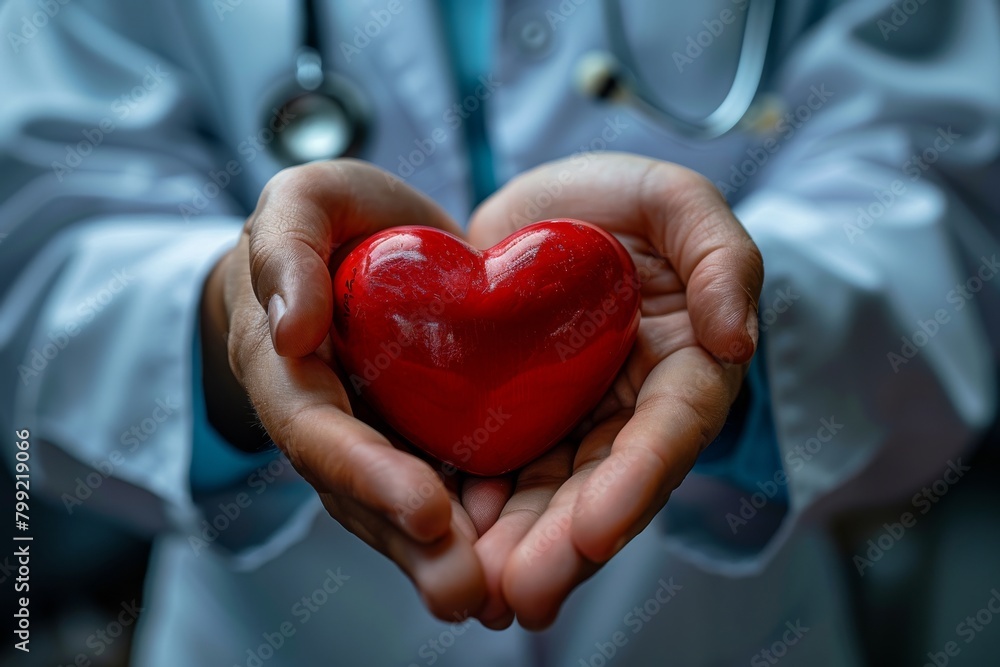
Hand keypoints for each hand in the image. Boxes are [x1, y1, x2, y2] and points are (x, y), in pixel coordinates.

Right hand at [199, 160, 487, 619]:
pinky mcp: (420, 442)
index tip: (426, 509)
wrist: (361, 249)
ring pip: (401, 512)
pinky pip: (443, 492)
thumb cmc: (329, 226)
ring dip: (443, 560)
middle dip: (411, 546)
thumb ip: (285, 248)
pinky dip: (474, 531)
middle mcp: (327, 422)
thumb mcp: (300, 204)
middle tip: (467, 590)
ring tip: (496, 599)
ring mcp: (374, 440)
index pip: (317, 433)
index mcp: (288, 371)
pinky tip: (515, 561)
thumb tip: (291, 329)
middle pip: (360, 497)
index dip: (366, 474)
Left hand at [463, 153, 763, 628]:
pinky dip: (475, 507)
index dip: (636, 484)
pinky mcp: (517, 422)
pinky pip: (499, 471)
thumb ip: (721, 257)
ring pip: (549, 496)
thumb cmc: (621, 203)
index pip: (668, 434)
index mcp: (682, 369)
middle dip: (566, 545)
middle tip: (522, 594)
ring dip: (517, 548)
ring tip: (477, 592)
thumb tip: (737, 340)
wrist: (541, 213)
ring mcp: (570, 423)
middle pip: (604, 487)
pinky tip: (443, 537)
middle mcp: (629, 412)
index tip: (597, 531)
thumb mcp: (677, 200)